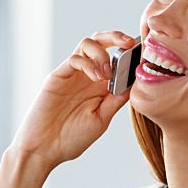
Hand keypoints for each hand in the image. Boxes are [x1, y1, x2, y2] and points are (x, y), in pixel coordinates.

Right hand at [8, 31, 137, 170]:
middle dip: (116, 37)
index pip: (116, 58)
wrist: (44, 150)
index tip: (143, 55)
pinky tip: (97, 78)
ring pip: (87, 44)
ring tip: (107, 72)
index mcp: (100, 85)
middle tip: (129, 43)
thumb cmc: (71, 138)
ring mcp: (72, 74)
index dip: (129, 53)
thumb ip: (116, 100)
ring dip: (102, 52)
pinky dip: (88, 63)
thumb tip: (135, 82)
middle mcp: (86, 75)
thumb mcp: (101, 119)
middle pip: (101, 42)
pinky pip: (74, 59)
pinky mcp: (57, 76)